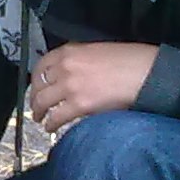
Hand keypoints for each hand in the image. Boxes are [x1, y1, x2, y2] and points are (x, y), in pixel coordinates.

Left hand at [30, 42, 157, 134]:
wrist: (145, 71)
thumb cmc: (129, 60)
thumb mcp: (97, 51)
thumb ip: (78, 61)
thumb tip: (69, 77)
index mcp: (70, 51)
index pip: (41, 66)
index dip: (35, 81)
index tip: (36, 88)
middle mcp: (65, 66)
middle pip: (39, 86)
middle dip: (34, 99)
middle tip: (36, 107)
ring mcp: (70, 85)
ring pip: (43, 102)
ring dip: (39, 113)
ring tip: (41, 120)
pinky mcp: (79, 104)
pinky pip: (56, 117)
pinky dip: (51, 124)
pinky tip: (51, 128)